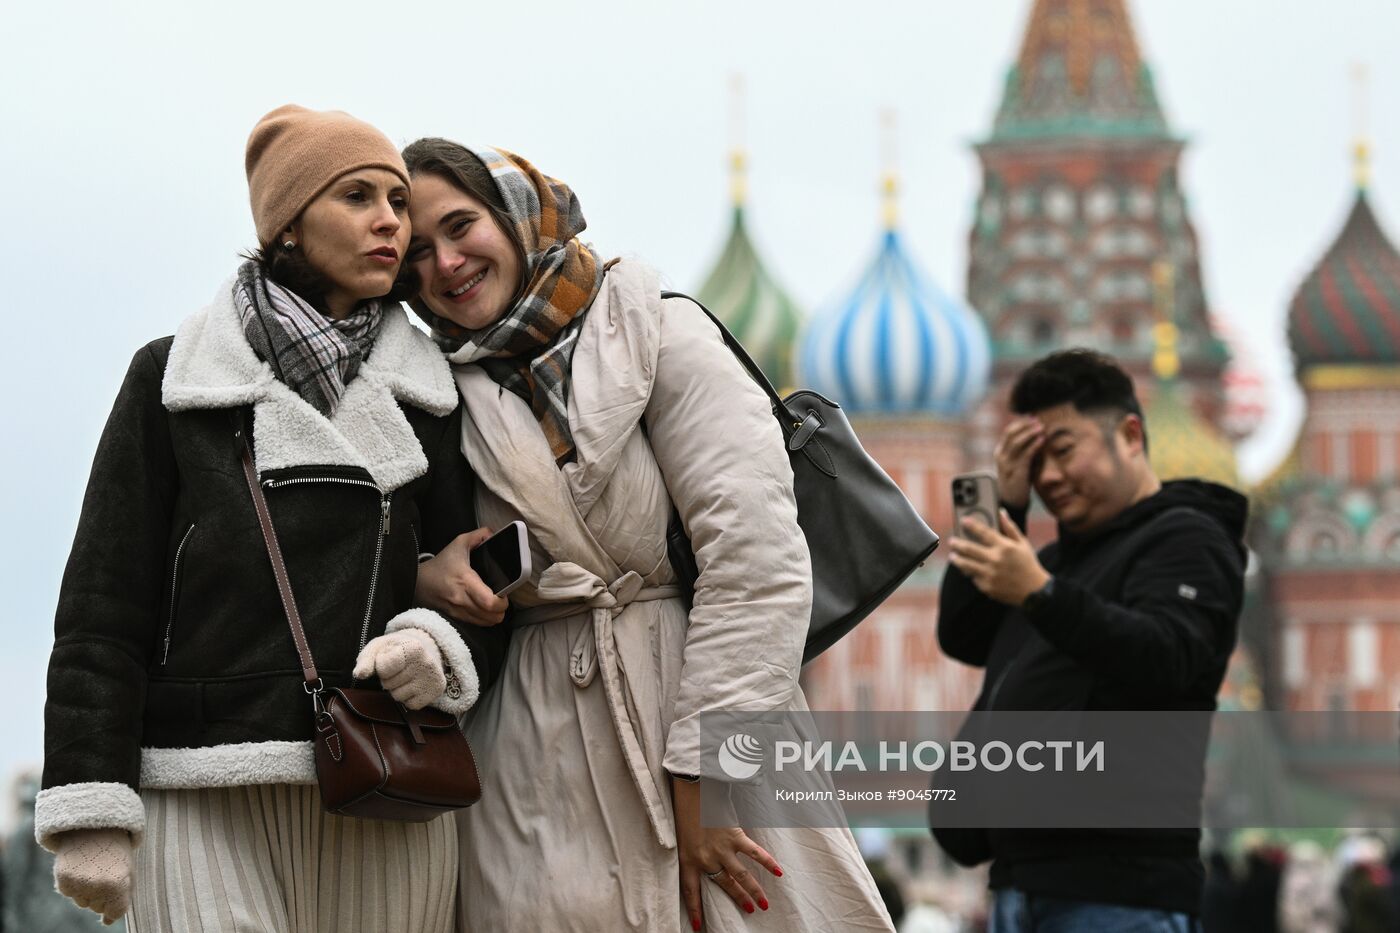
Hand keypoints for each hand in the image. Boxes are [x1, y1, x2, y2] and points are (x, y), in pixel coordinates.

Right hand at [53, 828, 132, 924]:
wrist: (94, 824)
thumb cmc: (116, 849)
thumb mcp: (128, 869)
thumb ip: (123, 897)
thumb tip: (107, 922)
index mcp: (119, 883)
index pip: (116, 912)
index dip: (116, 904)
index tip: (116, 891)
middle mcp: (97, 886)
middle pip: (98, 907)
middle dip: (103, 895)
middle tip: (106, 870)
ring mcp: (79, 883)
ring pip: (82, 902)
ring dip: (88, 890)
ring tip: (93, 866)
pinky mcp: (63, 878)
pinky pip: (69, 893)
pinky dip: (74, 883)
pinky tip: (81, 866)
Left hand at [354, 628, 445, 708]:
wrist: (421, 649)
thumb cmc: (394, 649)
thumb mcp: (378, 648)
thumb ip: (365, 660)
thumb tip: (359, 674)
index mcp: (413, 647)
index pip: (383, 669)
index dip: (380, 666)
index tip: (388, 657)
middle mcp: (427, 662)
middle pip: (389, 684)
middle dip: (388, 679)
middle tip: (397, 668)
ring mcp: (433, 678)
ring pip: (398, 696)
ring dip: (396, 689)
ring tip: (405, 676)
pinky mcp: (436, 691)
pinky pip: (410, 705)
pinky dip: (408, 698)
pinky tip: (413, 684)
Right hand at [415, 528, 508, 626]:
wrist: (417, 581)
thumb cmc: (441, 563)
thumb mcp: (459, 543)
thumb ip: (479, 535)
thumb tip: (493, 534)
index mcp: (465, 580)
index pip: (490, 602)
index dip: (502, 602)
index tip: (505, 595)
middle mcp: (461, 599)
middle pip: (491, 616)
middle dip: (502, 611)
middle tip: (501, 600)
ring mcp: (457, 611)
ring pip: (485, 623)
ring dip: (493, 616)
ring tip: (493, 605)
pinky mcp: (454, 618)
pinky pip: (476, 624)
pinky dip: (483, 619)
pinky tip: (483, 610)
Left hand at [673, 777, 781, 929]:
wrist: (693, 789)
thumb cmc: (685, 807)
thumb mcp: (682, 833)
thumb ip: (694, 848)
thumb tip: (708, 857)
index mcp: (688, 859)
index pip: (691, 890)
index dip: (695, 910)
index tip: (699, 927)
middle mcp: (706, 859)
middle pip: (724, 885)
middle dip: (738, 899)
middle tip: (750, 910)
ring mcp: (721, 849)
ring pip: (741, 876)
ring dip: (754, 890)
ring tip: (763, 903)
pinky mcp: (734, 837)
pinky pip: (753, 853)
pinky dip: (767, 862)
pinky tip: (778, 871)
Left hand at [947, 508, 1050, 606]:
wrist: (1034, 591)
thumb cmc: (1028, 564)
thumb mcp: (1022, 543)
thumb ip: (1010, 527)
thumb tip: (1001, 512)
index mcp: (1004, 547)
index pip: (984, 532)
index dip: (972, 525)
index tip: (963, 520)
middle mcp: (995, 560)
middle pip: (969, 549)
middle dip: (957, 543)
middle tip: (951, 541)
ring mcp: (990, 574)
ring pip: (966, 565)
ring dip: (957, 559)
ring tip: (953, 556)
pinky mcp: (987, 587)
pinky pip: (973, 578)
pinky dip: (970, 573)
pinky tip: (967, 569)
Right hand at [994, 416, 1044, 508]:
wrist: (1011, 501)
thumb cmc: (1017, 480)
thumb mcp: (1017, 463)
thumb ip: (1022, 451)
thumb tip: (1036, 435)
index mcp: (1000, 452)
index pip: (1008, 431)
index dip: (1021, 423)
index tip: (1033, 418)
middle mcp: (1001, 456)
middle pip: (1011, 433)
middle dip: (1025, 425)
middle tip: (1038, 421)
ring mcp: (1007, 463)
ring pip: (1018, 441)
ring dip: (1031, 432)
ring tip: (1042, 428)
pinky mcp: (1016, 471)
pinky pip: (1025, 454)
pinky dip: (1034, 445)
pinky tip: (1042, 440)